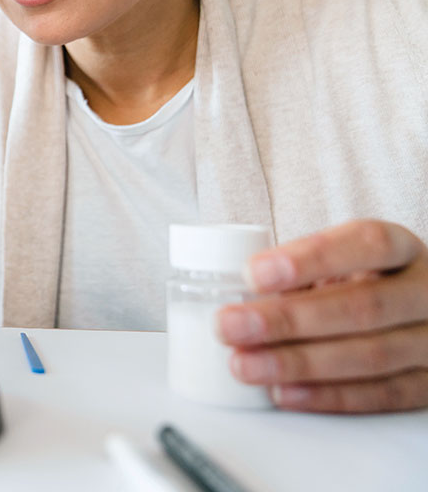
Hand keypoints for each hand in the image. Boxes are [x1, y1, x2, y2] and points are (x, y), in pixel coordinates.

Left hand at [216, 219, 427, 411]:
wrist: (415, 312)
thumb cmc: (360, 283)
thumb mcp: (339, 264)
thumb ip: (299, 275)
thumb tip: (239, 300)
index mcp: (404, 249)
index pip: (367, 243)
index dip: (310, 259)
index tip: (253, 273)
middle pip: (363, 306)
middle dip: (288, 319)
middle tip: (230, 325)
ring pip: (371, 356)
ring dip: (299, 363)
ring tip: (245, 364)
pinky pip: (383, 396)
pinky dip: (328, 396)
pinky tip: (285, 392)